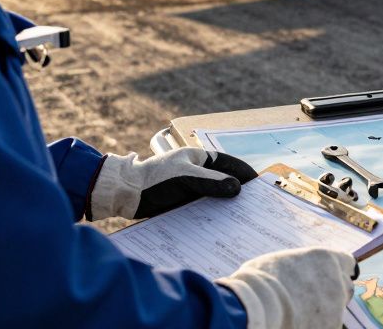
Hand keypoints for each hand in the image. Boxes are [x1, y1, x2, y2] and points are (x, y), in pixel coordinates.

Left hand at [87, 147, 256, 219]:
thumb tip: (238, 188)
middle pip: (223, 181)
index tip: (259, 183)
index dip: (244, 173)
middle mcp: (196, 172)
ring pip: (214, 196)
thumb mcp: (185, 178)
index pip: (228, 163)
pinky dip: (213, 215)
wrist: (123, 194)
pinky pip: (203, 208)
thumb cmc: (154, 180)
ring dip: (225, 205)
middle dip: (238, 191)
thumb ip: (212, 182)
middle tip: (254, 204)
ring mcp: (189, 188)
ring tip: (242, 217)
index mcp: (198, 158)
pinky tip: (221, 225)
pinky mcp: (182, 204)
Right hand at [217, 246, 355, 328]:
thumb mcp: (280, 262)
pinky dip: (317, 326)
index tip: (333, 277)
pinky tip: (298, 324)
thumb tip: (296, 271)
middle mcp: (337, 282)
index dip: (339, 271)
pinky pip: (328, 326)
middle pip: (345, 288)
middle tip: (313, 301)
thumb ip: (298, 265)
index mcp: (326, 260)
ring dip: (324, 312)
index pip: (347, 263)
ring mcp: (336, 307)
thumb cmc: (261, 282)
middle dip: (333, 294)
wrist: (258, 309)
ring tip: (299, 315)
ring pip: (336, 310)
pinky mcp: (331, 327)